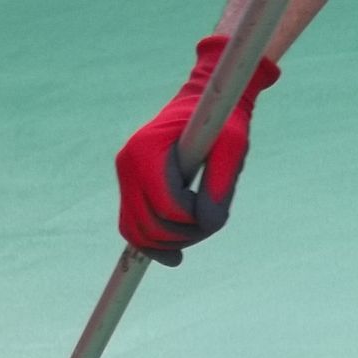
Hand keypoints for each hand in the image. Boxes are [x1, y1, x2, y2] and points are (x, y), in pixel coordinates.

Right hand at [115, 35, 279, 266]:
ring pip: (137, 232)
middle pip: (148, 226)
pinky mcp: (128, 186)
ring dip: (169, 244)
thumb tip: (208, 224)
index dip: (194, 220)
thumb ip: (221, 184)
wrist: (206, 102)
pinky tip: (175, 254)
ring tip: (198, 230)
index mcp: (146, 150)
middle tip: (211, 224)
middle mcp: (127, 163)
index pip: (166, 207)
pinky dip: (152, 244)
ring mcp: (124, 175)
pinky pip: (132, 227)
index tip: (215, 208)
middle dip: (182, 236)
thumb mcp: (233, 145)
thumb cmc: (223, 118)